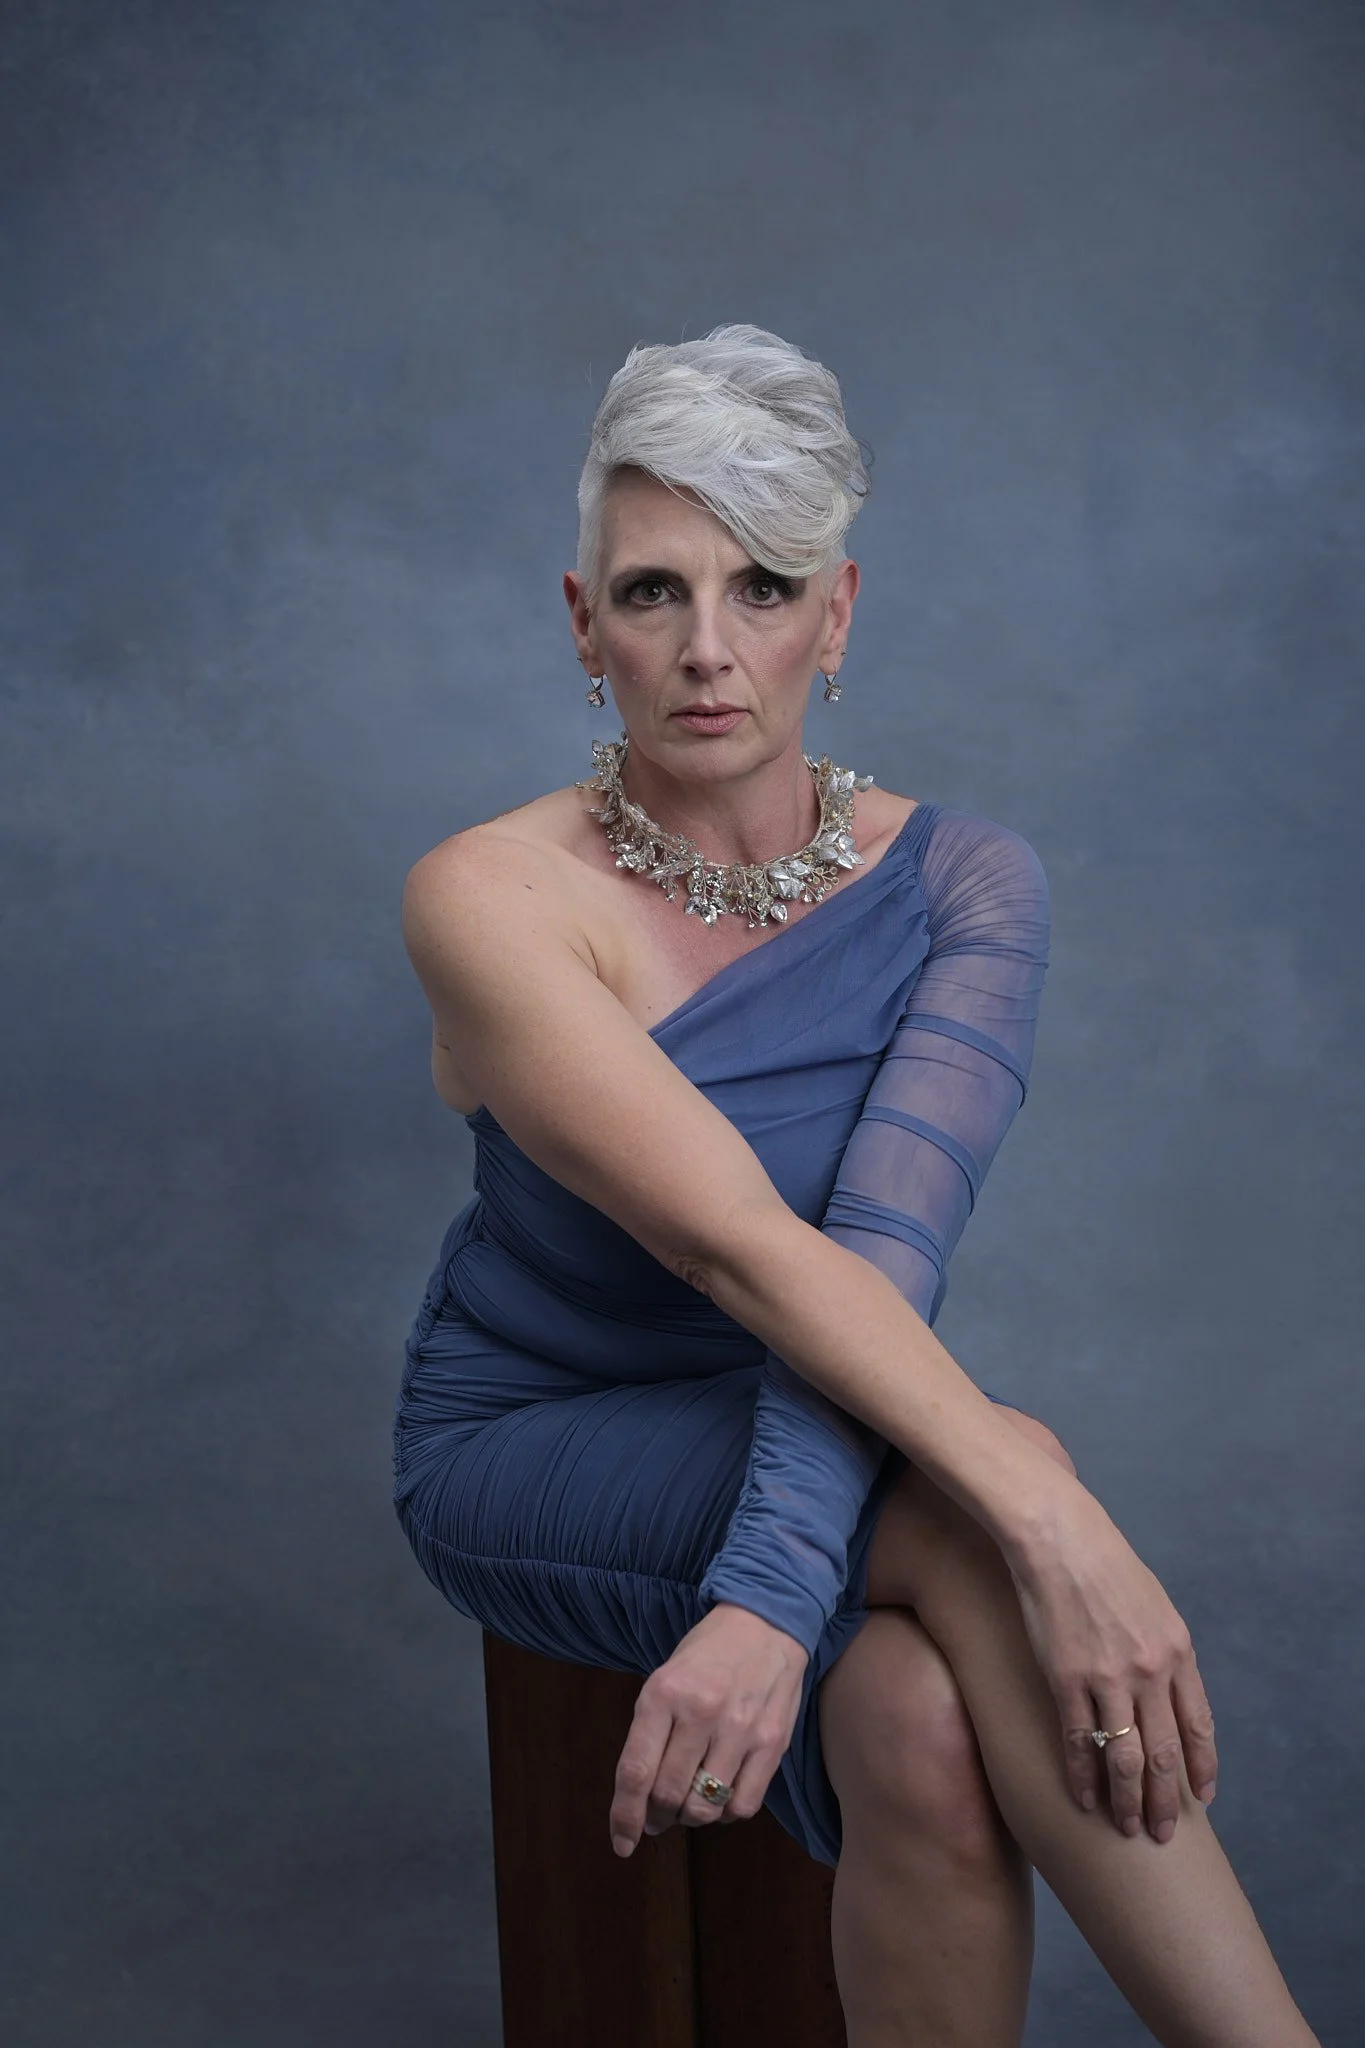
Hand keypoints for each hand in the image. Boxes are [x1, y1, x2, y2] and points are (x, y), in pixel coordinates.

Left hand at [609, 1602, 808, 1856]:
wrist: (766, 1622)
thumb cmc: (707, 1655)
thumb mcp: (665, 1679)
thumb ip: (651, 1735)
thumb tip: (642, 1803)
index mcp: (663, 1693)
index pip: (636, 1771)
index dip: (624, 1816)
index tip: (622, 1843)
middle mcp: (700, 1711)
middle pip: (668, 1795)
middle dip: (657, 1817)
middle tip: (658, 1817)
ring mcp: (740, 1729)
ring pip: (705, 1807)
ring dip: (691, 1816)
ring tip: (691, 1801)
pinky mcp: (772, 1743)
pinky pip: (743, 1805)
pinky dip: (726, 1812)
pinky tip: (722, 1794)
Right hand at [1010, 1487, 1217, 1843]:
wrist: (1059, 1536)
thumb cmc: (1103, 1564)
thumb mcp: (1153, 1603)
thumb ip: (1164, 1649)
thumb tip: (1168, 1687)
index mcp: (1176, 1650)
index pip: (1198, 1724)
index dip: (1201, 1766)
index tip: (1202, 1798)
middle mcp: (1150, 1670)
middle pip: (1165, 1752)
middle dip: (1167, 1799)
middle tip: (1164, 1833)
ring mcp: (1108, 1677)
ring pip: (1125, 1757)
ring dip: (1128, 1801)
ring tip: (1128, 1829)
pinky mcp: (1066, 1678)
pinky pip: (1079, 1741)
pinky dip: (1083, 1776)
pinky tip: (1083, 1799)